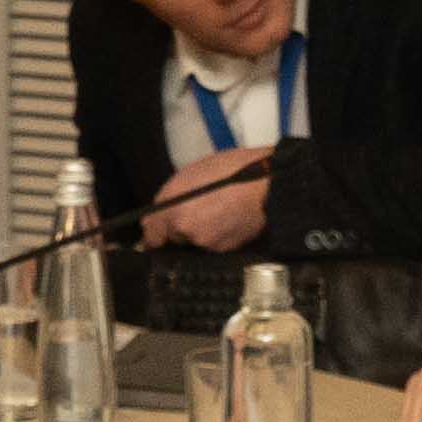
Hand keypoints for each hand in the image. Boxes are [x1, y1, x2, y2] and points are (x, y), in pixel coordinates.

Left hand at [140, 152, 275, 254]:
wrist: (269, 184)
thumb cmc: (232, 169)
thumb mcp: (192, 173)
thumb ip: (170, 197)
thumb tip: (157, 217)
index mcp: (171, 207)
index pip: (151, 234)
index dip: (157, 232)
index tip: (160, 231)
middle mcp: (183, 230)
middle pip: (174, 240)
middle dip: (180, 231)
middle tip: (198, 213)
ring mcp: (204, 243)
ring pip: (194, 245)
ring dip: (200, 236)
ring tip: (217, 216)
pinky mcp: (224, 252)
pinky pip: (213, 249)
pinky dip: (218, 239)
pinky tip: (229, 223)